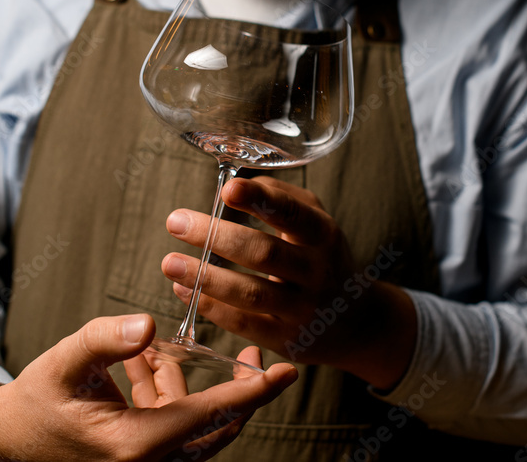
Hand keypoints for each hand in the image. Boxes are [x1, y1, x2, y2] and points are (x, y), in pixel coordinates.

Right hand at [0, 314, 296, 461]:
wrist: (4, 442)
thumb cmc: (34, 403)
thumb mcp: (64, 363)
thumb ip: (105, 339)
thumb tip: (148, 324)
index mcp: (137, 446)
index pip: (210, 415)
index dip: (252, 392)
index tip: (285, 371)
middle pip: (217, 427)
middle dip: (239, 389)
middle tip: (253, 354)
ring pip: (196, 425)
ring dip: (193, 385)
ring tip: (170, 344)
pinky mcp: (139, 457)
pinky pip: (172, 424)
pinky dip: (167, 392)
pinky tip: (147, 357)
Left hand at [161, 177, 415, 389]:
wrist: (357, 323)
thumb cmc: (324, 259)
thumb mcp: (317, 223)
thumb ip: (282, 197)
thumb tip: (236, 185)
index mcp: (323, 235)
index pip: (293, 214)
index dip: (260, 201)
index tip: (226, 189)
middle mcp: (317, 273)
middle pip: (264, 253)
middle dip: (216, 236)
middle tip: (175, 221)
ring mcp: (303, 310)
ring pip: (251, 294)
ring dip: (206, 278)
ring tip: (169, 263)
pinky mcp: (287, 340)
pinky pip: (244, 324)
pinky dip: (211, 307)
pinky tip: (184, 290)